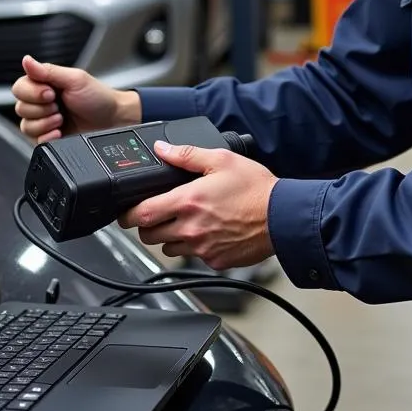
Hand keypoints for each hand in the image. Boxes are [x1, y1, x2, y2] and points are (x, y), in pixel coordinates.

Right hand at [11, 55, 140, 142]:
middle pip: (20, 108)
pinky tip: (60, 131)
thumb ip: (48, 71)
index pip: (19, 88)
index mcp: (45, 84)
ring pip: (25, 125)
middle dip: (42, 109)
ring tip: (62, 119)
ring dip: (45, 123)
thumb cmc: (99, 97)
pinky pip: (35, 141)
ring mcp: (45, 121)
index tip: (51, 93)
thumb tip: (26, 60)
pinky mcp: (49, 137)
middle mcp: (42, 102)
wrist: (114, 120)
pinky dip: (47, 136)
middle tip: (59, 106)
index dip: (32, 93)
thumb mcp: (75, 80)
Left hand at [118, 142, 277, 269]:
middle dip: (149, 224)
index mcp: (187, 201)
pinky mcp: (214, 261)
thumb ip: (186, 155)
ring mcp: (202, 248)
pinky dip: (195, 247)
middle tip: (159, 213)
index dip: (128, 214)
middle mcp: (190, 228)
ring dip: (170, 237)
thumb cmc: (255, 189)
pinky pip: (193, 257)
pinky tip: (209, 232)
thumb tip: (162, 149)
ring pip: (169, 249)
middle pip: (149, 235)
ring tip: (186, 221)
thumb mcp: (221, 160)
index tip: (128, 211)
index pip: (141, 215)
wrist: (283, 217)